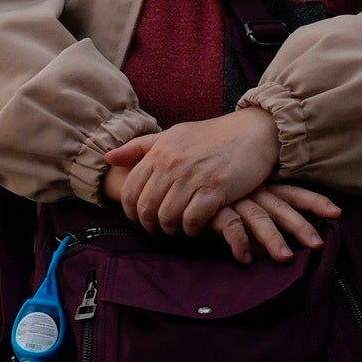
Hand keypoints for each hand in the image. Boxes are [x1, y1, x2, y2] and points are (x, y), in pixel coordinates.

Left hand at [104, 110, 285, 238]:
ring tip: (178, 228)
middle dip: (149, 224)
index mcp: (159, 151)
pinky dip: (191, 229)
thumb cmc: (211, 136)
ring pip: (168, 216)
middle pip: (147, 207)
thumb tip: (108, 159)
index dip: (131, 211)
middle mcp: (172, 164)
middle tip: (159, 227)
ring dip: (171, 229)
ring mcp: (194, 177)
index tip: (140, 218)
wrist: (253, 132)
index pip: (131, 190)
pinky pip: (193, 220)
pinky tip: (196, 226)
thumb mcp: (173, 134)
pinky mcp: (216, 189)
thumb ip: (140, 147)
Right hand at [211, 183, 343, 264]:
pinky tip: (244, 259)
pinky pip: (229, 225)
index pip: (292, 193)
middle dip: (301, 226)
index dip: (314, 201)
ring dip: (272, 238)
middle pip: (281, 207)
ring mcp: (233, 198)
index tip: (337, 212)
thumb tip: (276, 248)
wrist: (177, 188)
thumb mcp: (239, 203)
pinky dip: (238, 242)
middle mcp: (251, 191)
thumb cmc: (212, 197)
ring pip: (259, 217)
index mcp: (261, 187)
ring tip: (285, 258)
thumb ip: (258, 221)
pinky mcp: (213, 208)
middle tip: (318, 244)